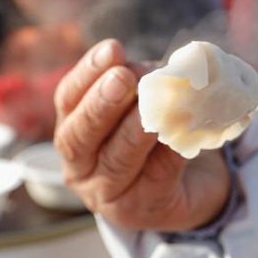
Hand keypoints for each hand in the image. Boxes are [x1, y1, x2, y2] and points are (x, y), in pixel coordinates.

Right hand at [53, 39, 231, 231]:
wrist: (188, 187)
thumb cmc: (156, 137)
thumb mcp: (142, 105)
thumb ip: (142, 86)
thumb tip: (163, 68)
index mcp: (72, 131)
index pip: (68, 100)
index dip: (88, 73)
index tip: (113, 49)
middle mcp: (80, 167)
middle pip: (80, 136)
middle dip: (102, 104)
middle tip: (123, 78)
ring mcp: (108, 194)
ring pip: (117, 159)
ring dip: (136, 130)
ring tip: (153, 108)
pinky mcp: (143, 209)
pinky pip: (158, 175)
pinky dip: (172, 150)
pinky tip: (185, 131)